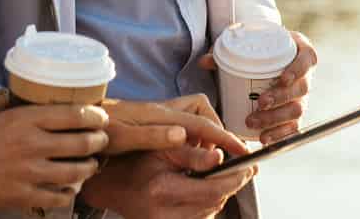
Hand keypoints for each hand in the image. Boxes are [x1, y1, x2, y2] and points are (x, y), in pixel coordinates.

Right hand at [0, 94, 108, 211]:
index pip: (72, 115)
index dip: (93, 116)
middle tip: (102, 141)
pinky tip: (70, 189)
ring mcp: (30, 172)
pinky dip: (68, 192)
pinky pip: (57, 195)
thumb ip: (6, 103)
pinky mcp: (24, 196)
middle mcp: (32, 144)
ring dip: (88, 168)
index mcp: (24, 120)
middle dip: (98, 142)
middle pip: (80, 143)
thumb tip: (18, 93)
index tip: (101, 117)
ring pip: (75, 171)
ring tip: (91, 165)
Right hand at [79, 145, 255, 218]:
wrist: (110, 186)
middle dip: (234, 185)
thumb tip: (220, 157)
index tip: (250, 166)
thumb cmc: (134, 161)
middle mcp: (164, 214)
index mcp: (162, 190)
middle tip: (247, 170)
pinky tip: (208, 190)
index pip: (213, 189)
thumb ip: (192, 153)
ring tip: (228, 177)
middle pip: (215, 203)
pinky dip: (208, 205)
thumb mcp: (162, 148)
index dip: (236, 178)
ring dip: (222, 195)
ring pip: (210, 213)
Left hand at [102, 95, 250, 157]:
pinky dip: (193, 136)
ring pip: (194, 117)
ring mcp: (159, 115)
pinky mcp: (153, 121)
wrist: (81, 121)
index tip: (241, 150)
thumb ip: (154, 136)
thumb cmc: (100, 131)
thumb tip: (183, 134)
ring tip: (210, 157)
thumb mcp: (125, 139)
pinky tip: (190, 153)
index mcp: (160, 115)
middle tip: (224, 155)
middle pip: (202, 113)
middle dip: (217, 130)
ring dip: (205, 133)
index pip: (201, 124)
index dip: (223, 137)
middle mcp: (163, 111)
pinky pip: (183, 124)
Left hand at [197, 29, 317, 144]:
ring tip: (253, 122)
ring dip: (275, 119)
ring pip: (297, 111)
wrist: (270, 57)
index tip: (283, 79)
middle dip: (280, 99)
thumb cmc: (260, 49)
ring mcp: (302, 96)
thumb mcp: (247, 43)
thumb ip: (225, 50)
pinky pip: (293, 127)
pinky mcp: (296, 114)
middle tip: (260, 103)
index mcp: (300, 53)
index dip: (297, 71)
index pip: (306, 61)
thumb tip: (205, 61)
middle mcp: (305, 76)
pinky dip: (279, 135)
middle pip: (301, 90)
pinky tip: (264, 139)